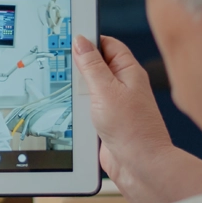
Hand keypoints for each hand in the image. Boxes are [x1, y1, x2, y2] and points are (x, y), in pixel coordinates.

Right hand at [72, 35, 172, 178]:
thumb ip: (92, 65)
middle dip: (79, 65)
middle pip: (96, 65)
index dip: (90, 39)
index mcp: (128, 71)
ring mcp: (114, 104)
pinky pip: (87, 107)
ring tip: (65, 89)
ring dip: (77, 89)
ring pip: (89, 87)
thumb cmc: (132, 128)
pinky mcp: (105, 121)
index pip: (108, 44)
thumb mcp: (106, 89)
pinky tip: (68, 108)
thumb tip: (81, 41)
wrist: (139, 165)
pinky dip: (77, 106)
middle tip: (61, 63)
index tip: (69, 37)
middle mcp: (123, 85)